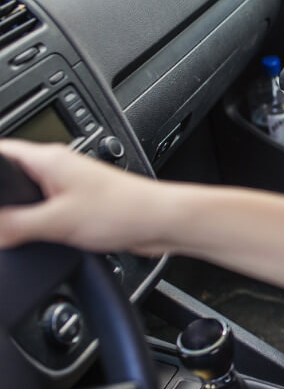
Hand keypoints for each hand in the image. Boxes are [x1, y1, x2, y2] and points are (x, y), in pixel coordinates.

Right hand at [0, 139, 164, 254]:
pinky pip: (47, 210)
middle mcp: (59, 167)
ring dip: (19, 212)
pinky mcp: (81, 204)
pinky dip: (38, 222)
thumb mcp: (59, 222)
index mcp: (49, 159)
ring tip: (11, 231)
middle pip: (12, 177)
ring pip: (30, 196)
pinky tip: (38, 236)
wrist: (162, 222)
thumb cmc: (125, 210)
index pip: (0, 151)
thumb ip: (16, 225)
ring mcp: (71, 185)